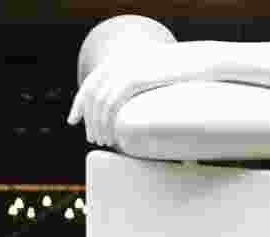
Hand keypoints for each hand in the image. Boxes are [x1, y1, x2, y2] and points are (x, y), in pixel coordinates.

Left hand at [67, 40, 223, 146]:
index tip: (74, 121)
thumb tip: (129, 105)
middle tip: (93, 139)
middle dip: (88, 120)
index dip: (79, 103)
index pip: (90, 83)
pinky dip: (108, 122)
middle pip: (91, 94)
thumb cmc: (180, 75)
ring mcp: (124, 69)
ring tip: (103, 142)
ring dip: (98, 125)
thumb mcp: (153, 78)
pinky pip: (112, 103)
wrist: (196, 62)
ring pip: (99, 101)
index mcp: (119, 60)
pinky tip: (112, 136)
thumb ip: (138, 86)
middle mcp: (118, 62)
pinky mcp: (134, 78)